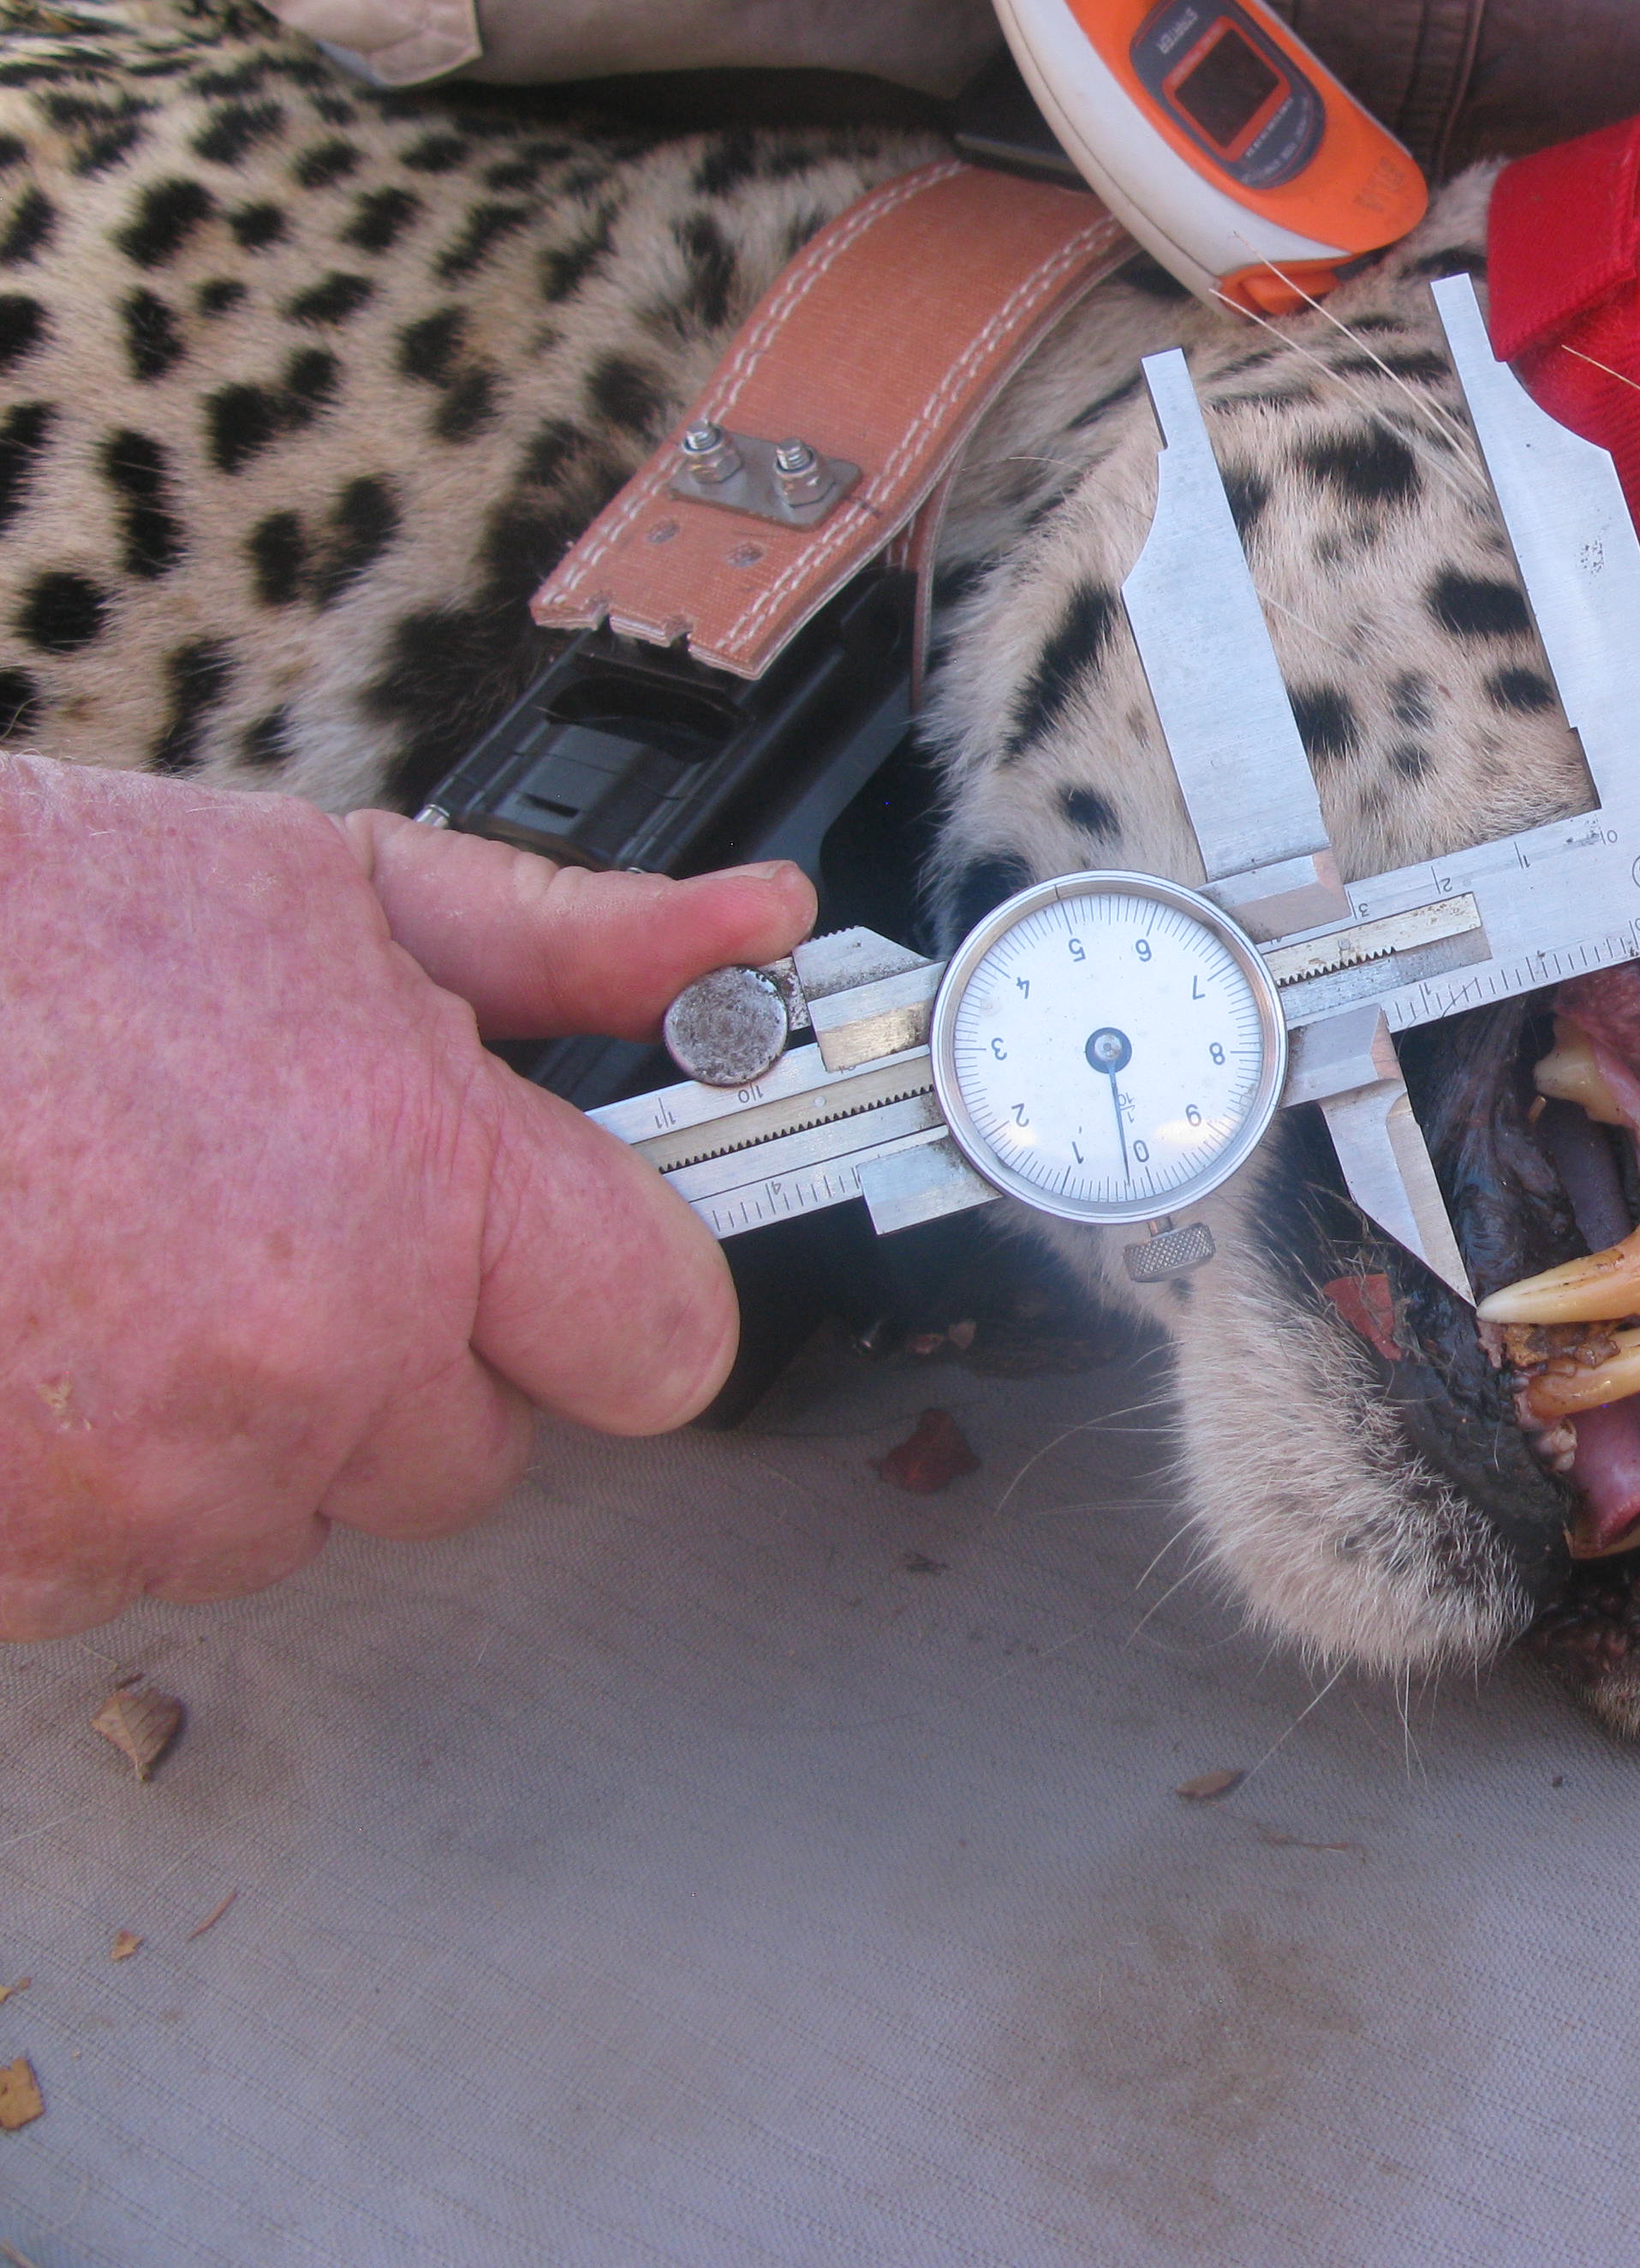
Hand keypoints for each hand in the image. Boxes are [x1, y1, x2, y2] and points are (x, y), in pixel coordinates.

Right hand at [0, 759, 814, 1636]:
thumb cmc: (23, 929)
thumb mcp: (325, 885)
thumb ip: (567, 940)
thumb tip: (750, 926)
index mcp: (427, 1188)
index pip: (667, 1341)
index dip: (614, 1290)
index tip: (556, 1255)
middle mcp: (315, 1359)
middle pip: (473, 1457)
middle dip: (407, 1364)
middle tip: (282, 1231)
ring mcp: (158, 1481)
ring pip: (292, 1520)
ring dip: (237, 1432)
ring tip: (126, 1266)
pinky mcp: (24, 1563)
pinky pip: (122, 1570)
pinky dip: (84, 1487)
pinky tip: (37, 1339)